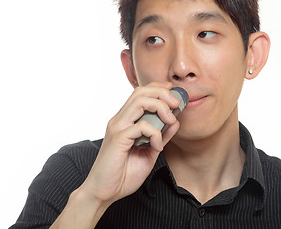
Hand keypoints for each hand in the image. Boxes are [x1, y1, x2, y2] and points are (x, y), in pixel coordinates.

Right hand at [79, 82, 179, 208]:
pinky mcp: (118, 138)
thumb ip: (161, 137)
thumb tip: (175, 122)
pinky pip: (142, 126)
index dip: (158, 88)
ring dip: (160, 106)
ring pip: (140, 101)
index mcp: (125, 121)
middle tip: (177, 104)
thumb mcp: (149, 152)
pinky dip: (156, 133)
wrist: (104, 192)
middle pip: (141, 91)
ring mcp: (118, 127)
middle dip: (162, 92)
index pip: (140, 94)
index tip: (173, 92)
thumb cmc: (123, 174)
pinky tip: (157, 146)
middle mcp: (120, 120)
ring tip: (170, 120)